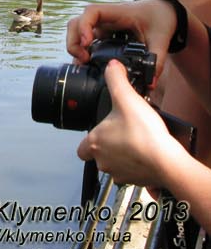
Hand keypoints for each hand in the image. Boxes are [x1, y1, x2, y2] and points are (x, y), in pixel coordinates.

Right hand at [74, 0, 174, 59]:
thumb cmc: (160, 18)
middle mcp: (105, 18)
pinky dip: (83, 51)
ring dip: (75, 46)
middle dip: (74, 41)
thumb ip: (157, 60)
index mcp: (118, 13)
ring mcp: (102, 26)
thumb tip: (151, 83)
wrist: (163, 11)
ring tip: (84, 63)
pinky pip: (86, 40)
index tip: (87, 43)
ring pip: (77, 31)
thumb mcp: (161, 39)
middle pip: (76, 23)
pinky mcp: (102, 33)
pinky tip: (90, 63)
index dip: (84, 26)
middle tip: (84, 59)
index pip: (92, 12)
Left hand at [83, 62, 199, 191]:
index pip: (82, 147)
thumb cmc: (144, 133)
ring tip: (138, 145)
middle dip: (110, 147)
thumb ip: (117, 80)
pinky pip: (132, 174)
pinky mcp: (134, 181)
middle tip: (125, 136)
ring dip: (124, 157)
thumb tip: (112, 67)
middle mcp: (101, 160)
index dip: (91, 139)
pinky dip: (139, 167)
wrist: (166, 160)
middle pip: (100, 155)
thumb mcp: (127, 99)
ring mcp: (117, 173)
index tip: (103, 132)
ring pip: (116, 165)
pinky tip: (148, 156)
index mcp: (94, 142)